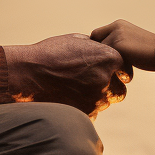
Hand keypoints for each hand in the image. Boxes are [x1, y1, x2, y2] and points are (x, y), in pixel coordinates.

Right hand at [4, 33, 128, 116]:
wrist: (29, 73)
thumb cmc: (50, 53)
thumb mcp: (76, 40)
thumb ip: (96, 47)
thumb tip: (105, 48)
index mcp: (109, 58)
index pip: (125, 69)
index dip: (118, 72)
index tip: (110, 73)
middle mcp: (106, 79)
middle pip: (119, 90)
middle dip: (110, 88)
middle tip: (93, 84)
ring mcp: (97, 98)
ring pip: (105, 103)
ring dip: (96, 98)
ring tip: (76, 89)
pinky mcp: (86, 113)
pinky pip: (93, 113)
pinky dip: (84, 108)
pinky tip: (69, 98)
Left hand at [90, 19, 154, 72]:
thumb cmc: (152, 52)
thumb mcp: (132, 42)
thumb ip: (118, 43)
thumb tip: (104, 56)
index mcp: (119, 24)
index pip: (98, 34)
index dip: (99, 46)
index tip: (105, 57)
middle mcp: (115, 26)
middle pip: (95, 41)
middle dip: (99, 52)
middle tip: (109, 63)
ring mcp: (116, 35)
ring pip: (100, 51)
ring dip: (107, 60)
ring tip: (123, 68)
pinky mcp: (117, 44)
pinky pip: (106, 58)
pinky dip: (113, 66)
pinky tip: (125, 70)